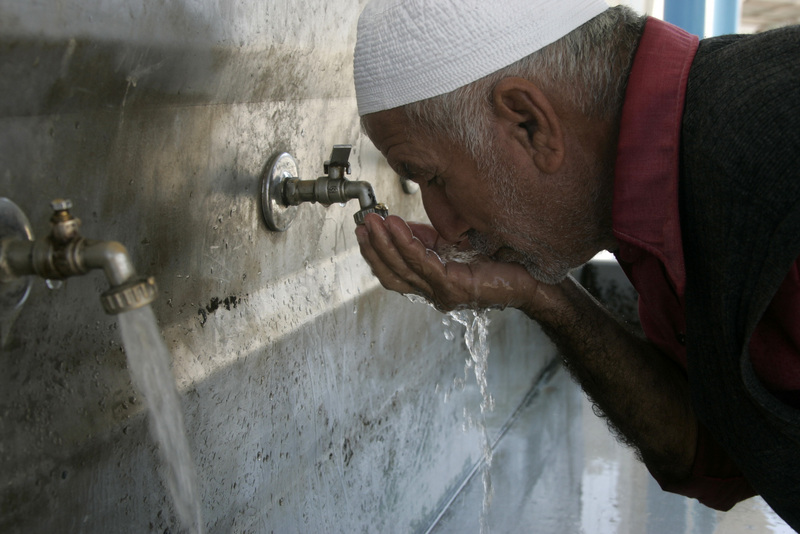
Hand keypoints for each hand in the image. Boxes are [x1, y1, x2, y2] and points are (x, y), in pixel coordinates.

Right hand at [355, 214, 538, 310]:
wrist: (535, 277)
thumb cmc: (501, 260)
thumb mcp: (455, 245)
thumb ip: (429, 239)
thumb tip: (400, 227)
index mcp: (434, 284)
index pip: (395, 273)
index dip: (376, 252)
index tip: (364, 230)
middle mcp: (435, 293)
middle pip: (392, 275)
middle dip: (373, 249)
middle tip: (362, 224)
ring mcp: (444, 293)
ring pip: (403, 269)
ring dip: (384, 244)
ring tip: (373, 222)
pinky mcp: (455, 287)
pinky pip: (423, 263)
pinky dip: (406, 244)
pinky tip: (396, 226)